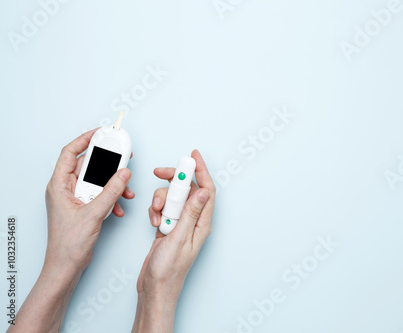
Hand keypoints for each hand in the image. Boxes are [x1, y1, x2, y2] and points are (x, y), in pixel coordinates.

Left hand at [45, 128, 134, 272]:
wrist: (67, 266)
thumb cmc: (68, 244)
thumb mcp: (93, 214)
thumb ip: (111, 191)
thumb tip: (123, 174)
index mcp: (59, 186)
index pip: (70, 153)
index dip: (85, 140)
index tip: (101, 133)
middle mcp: (65, 189)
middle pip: (88, 166)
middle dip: (107, 164)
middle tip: (122, 157)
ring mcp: (75, 199)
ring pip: (97, 181)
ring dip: (113, 185)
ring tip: (125, 189)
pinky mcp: (84, 208)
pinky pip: (100, 194)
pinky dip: (112, 198)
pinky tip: (119, 206)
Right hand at [132, 150, 215, 332]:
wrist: (154, 288)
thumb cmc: (168, 270)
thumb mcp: (179, 238)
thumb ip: (190, 213)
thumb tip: (203, 191)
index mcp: (202, 223)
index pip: (206, 190)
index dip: (202, 170)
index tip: (193, 156)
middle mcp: (193, 221)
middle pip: (187, 190)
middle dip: (174, 180)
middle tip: (160, 172)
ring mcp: (180, 223)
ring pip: (172, 198)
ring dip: (161, 199)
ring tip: (155, 213)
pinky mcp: (168, 227)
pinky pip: (163, 208)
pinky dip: (156, 210)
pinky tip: (153, 220)